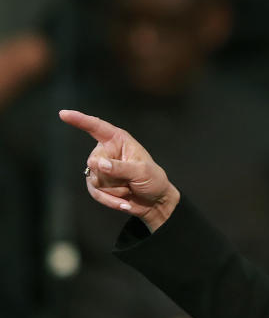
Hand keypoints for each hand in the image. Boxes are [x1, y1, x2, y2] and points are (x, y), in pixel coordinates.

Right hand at [59, 109, 179, 230]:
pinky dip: (111, 200)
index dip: (80, 120)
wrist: (155, 202)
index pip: (96, 128)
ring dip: (115, 189)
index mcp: (118, 140)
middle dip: (113, 176)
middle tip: (131, 179)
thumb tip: (98, 164)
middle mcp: (106, 151)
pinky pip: (95, 193)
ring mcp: (99, 168)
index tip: (63, 114)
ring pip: (95, 180)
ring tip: (130, 187)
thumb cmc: (153, 180)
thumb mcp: (141, 172)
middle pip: (94, 162)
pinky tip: (125, 203)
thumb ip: (120, 167)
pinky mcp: (97, 184)